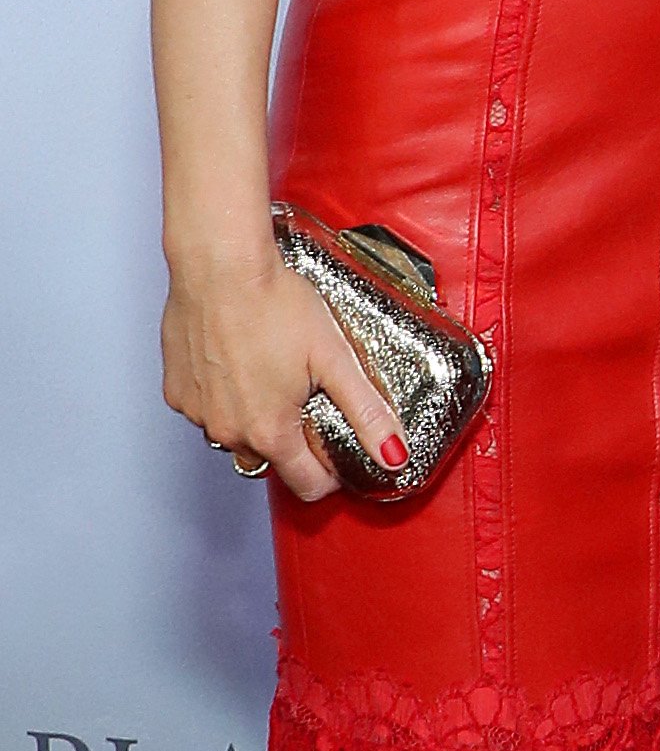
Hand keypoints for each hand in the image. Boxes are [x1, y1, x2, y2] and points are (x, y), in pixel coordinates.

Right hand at [162, 249, 408, 502]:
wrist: (220, 265)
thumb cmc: (274, 302)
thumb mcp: (334, 356)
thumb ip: (366, 411)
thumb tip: (393, 454)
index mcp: (270, 431)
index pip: (306, 485)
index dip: (330, 473)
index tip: (338, 452)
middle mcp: (228, 432)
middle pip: (270, 460)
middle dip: (292, 439)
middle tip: (305, 393)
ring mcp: (197, 414)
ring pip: (233, 435)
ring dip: (253, 418)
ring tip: (271, 372)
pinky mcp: (176, 391)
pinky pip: (205, 410)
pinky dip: (222, 396)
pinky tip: (238, 362)